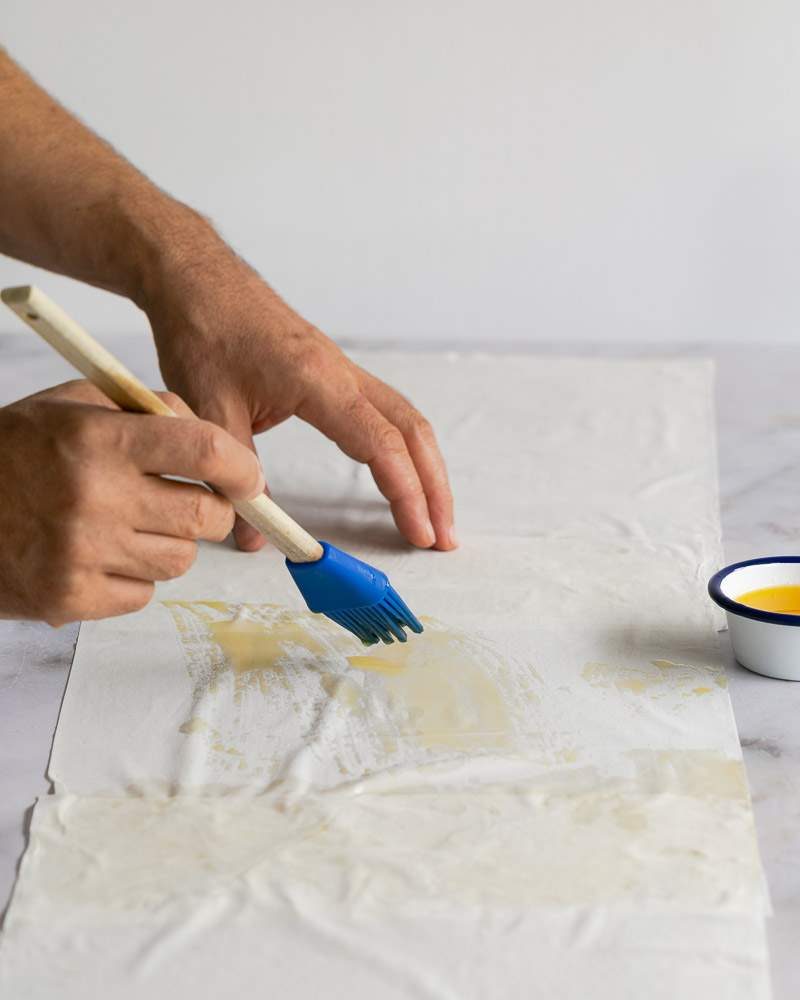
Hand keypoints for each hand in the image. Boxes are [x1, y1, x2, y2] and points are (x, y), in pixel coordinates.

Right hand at [0, 380, 263, 623]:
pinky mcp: (71, 598)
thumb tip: (215, 440)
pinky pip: (144, 595)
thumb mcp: (73, 405)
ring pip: (181, 561)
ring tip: (128, 527)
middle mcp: (94, 496)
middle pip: (206, 517)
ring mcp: (82, 553)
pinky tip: (100, 556)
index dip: (241, 468)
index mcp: (98, 439)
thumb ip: (146, 410)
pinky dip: (134, 578)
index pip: (204, 452)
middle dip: (212, 511)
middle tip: (191, 505)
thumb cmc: (15, 452)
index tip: (248, 479)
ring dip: (169, 545)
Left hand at [146, 255, 455, 552]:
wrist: (196, 278)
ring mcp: (343, 370)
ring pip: (407, 419)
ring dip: (426, 467)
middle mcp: (343, 373)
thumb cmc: (202, 332)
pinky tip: (403, 470)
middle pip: (413, 431)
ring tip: (434, 513)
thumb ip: (234, 477)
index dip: (405, 493)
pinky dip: (406, 446)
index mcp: (318, 381)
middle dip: (435, 486)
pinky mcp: (334, 372)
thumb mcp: (209, 412)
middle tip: (444, 537)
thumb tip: (252, 538)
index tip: (418, 535)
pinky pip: (387, 410)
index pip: (380, 444)